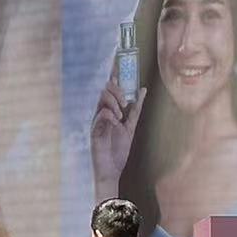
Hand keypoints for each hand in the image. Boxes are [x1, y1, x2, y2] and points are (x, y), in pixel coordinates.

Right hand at [90, 78, 146, 196]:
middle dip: (116, 90)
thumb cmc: (117, 151)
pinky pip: (100, 112)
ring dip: (114, 101)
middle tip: (125, 103)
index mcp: (109, 110)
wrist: (110, 171)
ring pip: (102, 97)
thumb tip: (142, 90)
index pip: (109, 89)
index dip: (112, 76)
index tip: (116, 64)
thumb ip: (135, 109)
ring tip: (120, 115)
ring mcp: (96, 119)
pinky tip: (114, 120)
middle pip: (105, 89)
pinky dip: (109, 113)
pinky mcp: (93, 127)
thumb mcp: (130, 127)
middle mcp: (101, 111)